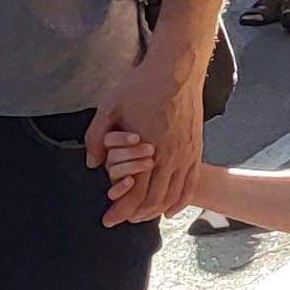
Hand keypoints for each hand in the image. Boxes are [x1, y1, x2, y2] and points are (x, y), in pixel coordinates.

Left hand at [83, 38, 209, 226]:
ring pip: (172, 196)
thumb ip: (96, 137)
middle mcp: (168, 156)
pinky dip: (179, 201)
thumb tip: (93, 163)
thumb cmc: (142, 86)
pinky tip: (170, 209)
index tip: (109, 219)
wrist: (176, 69)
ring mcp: (185, 154)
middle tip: (123, 219)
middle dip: (136, 214)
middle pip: (153, 199)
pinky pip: (190, 184)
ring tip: (143, 215)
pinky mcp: (196, 148)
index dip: (121, 209)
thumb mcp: (109, 107)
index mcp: (146, 148)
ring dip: (156, 210)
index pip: (133, 192)